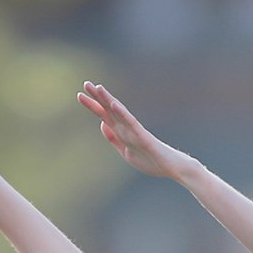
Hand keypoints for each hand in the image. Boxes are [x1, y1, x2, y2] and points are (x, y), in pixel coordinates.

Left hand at [77, 81, 196, 180]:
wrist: (172, 168)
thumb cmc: (151, 160)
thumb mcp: (125, 151)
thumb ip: (113, 139)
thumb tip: (102, 124)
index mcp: (122, 133)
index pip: (105, 116)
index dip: (93, 106)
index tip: (80, 95)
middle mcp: (127, 128)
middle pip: (109, 110)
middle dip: (97, 98)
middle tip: (85, 83)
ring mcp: (135, 131)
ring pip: (119, 113)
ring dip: (108, 100)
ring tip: (97, 88)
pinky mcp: (144, 136)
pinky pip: (131, 124)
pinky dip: (122, 114)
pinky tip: (114, 105)